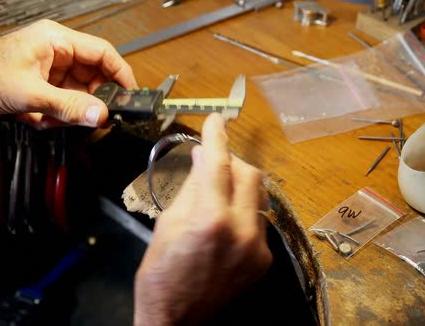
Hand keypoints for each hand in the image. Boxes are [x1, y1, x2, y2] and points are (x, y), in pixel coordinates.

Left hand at [0, 19, 136, 127]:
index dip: (121, 74)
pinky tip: (37, 119)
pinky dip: (55, 117)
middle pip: (93, 78)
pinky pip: (65, 104)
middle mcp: (56, 53)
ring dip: (67, 113)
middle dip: (88, 101)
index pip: (103, 53)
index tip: (131, 96)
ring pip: (79, 95)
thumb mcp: (29, 94)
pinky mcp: (43, 88)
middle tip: (93, 118)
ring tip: (47, 119)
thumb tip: (100, 115)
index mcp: (56, 40)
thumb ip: (68, 106)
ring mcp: (50, 71)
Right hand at [134, 113, 272, 324]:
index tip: (217, 119)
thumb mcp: (167, 223)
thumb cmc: (160, 272)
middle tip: (215, 162)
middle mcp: (242, 231)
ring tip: (217, 192)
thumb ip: (191, 186)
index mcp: (211, 220)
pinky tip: (225, 219)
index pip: (219, 165)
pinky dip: (242, 210)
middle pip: (250, 175)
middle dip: (233, 161)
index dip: (218, 137)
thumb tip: (204, 156)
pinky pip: (258, 220)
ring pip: (258, 196)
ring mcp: (257, 247)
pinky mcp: (263, 259)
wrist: (176, 319)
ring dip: (239, 185)